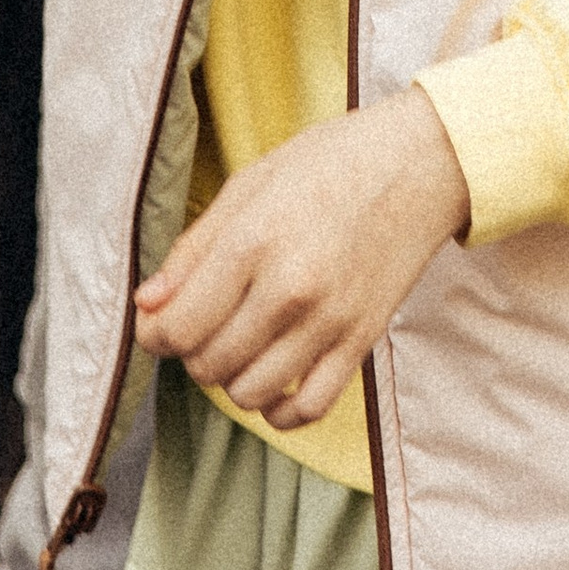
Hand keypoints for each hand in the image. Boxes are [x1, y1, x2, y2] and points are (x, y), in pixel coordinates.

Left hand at [133, 93, 469, 432]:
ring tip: (240, 344)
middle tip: (205, 322)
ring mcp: (330, 322)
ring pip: (250, 393)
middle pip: (209, 364)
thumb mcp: (252, 181)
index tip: (159, 322)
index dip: (155, 334)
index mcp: (255, 239)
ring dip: (232, 378)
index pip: (179, 326)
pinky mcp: (362, 343)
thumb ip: (195, 246)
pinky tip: (273, 380)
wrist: (421, 163)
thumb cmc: (331, 160)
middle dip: (193, 352)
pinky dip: (279, 408)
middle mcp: (291, 288)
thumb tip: (148, 304)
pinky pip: (307, 409)